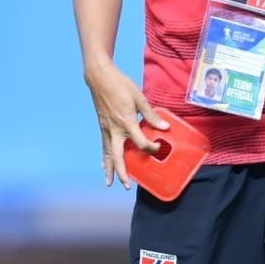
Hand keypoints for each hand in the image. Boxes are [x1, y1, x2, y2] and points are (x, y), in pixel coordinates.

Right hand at [85, 61, 168, 189]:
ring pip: (107, 154)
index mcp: (126, 122)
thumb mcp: (139, 97)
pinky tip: (104, 165)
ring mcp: (106, 129)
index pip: (140, 142)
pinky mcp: (102, 126)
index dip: (151, 147)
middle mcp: (115, 129)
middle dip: (121, 172)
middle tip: (126, 185)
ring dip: (109, 169)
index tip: (158, 147)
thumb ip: (151, 115)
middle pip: (117, 156)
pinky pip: (103, 146)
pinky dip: (104, 157)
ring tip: (110, 182)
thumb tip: (164, 128)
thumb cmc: (120, 85)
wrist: (99, 77)